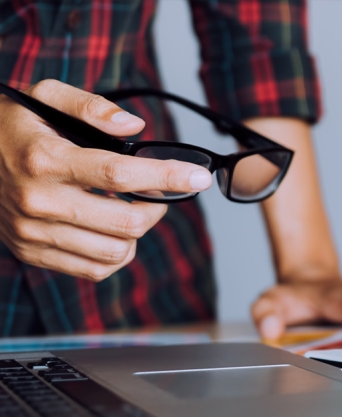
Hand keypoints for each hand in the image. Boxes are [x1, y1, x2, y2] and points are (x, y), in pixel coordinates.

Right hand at [0, 80, 211, 280]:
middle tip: (160, 194)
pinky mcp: (30, 252)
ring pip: (114, 252)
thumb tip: (135, 127)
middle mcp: (38, 200)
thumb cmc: (12, 123)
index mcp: (45, 159)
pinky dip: (116, 256)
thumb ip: (91, 106)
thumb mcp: (45, 95)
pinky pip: (92, 270)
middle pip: (125, 222)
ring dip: (138, 233)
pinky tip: (115, 232)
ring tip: (136, 211)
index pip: (120, 175)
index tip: (199, 176)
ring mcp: (32, 232)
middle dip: (157, 208)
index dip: (167, 177)